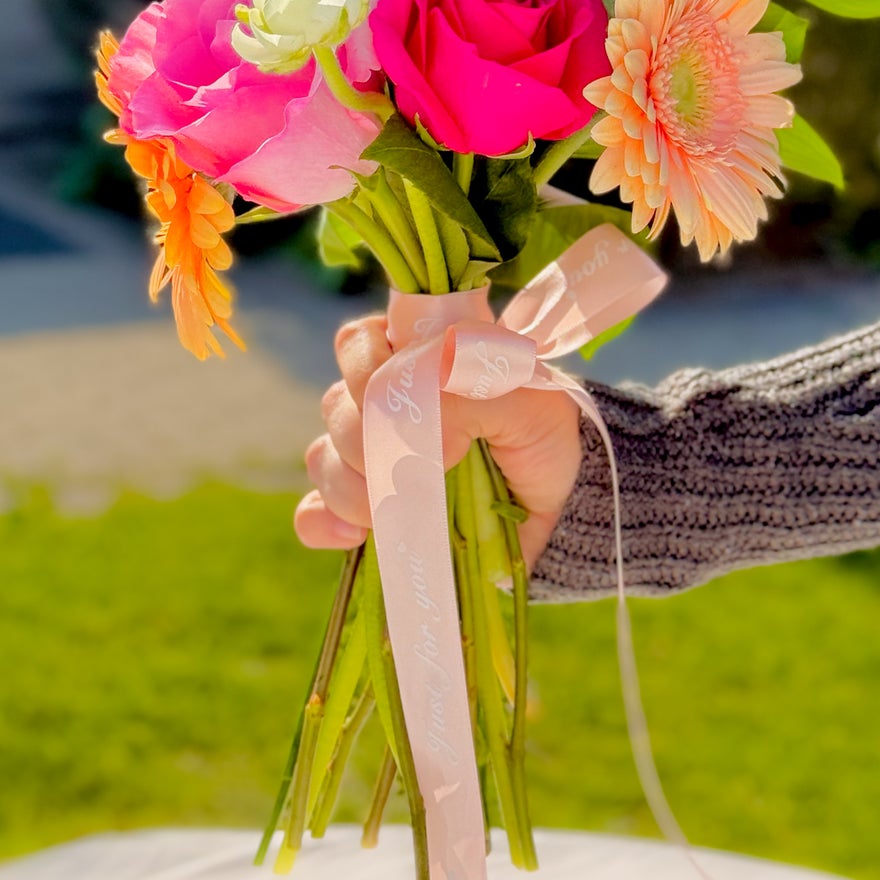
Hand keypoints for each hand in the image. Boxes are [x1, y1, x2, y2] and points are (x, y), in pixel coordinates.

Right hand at [295, 314, 581, 572]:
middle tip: (412, 467)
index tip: (393, 394)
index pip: (358, 345)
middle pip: (335, 407)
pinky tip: (352, 535)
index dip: (363, 368)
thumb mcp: (525, 397)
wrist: (564, 504)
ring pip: (323, 458)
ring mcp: (373, 461)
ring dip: (349, 487)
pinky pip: (315, 514)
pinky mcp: (368, 514)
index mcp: (414, 360)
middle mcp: (384, 405)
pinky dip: (323, 523)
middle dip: (363, 439)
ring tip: (389, 510)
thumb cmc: (544, 434)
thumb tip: (420, 429)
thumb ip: (471, 389)